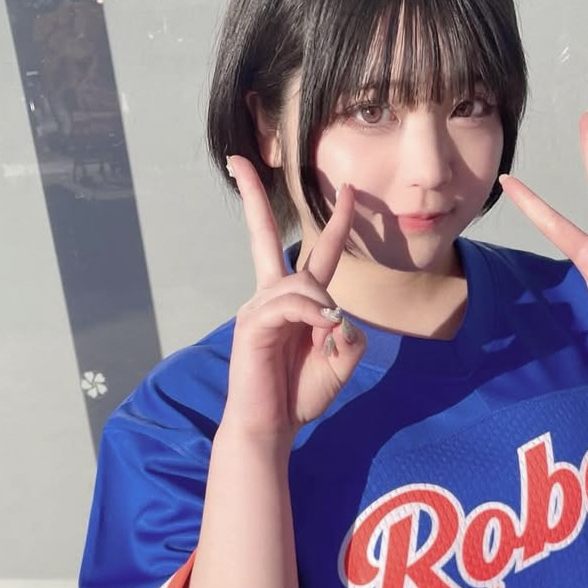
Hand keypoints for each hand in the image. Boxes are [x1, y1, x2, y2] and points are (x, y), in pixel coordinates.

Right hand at [223, 154, 365, 444]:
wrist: (271, 426)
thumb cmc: (300, 393)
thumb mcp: (341, 359)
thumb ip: (349, 333)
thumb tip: (334, 313)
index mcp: (297, 302)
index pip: (319, 254)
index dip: (337, 223)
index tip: (349, 190)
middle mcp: (273, 297)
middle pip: (263, 237)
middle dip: (254, 198)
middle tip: (238, 162)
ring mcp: (258, 308)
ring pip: (301, 284)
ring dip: (321, 308)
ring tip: (326, 338)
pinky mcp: (251, 325)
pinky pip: (288, 304)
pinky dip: (309, 315)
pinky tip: (318, 331)